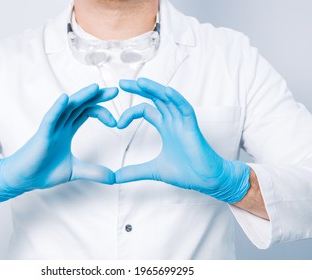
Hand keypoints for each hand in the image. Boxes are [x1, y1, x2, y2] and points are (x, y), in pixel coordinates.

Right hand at [0, 84, 117, 202]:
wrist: (24, 179)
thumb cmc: (43, 170)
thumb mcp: (75, 171)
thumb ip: (94, 172)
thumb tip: (114, 178)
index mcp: (68, 130)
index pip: (87, 112)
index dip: (102, 111)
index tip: (116, 121)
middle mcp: (61, 125)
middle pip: (81, 105)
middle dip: (97, 96)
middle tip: (116, 90)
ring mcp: (51, 128)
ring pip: (67, 107)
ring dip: (82, 97)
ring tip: (96, 88)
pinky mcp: (42, 135)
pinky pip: (50, 118)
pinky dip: (57, 108)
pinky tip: (66, 99)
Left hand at [115, 78, 249, 203]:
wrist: (205, 180)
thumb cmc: (186, 172)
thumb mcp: (152, 170)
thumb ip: (133, 172)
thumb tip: (114, 178)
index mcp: (165, 126)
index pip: (145, 110)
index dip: (130, 113)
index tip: (117, 124)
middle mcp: (173, 120)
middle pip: (155, 98)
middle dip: (139, 89)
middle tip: (121, 82)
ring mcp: (183, 122)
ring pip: (168, 99)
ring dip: (154, 89)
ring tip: (139, 82)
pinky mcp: (192, 127)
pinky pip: (185, 109)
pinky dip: (177, 100)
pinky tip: (167, 92)